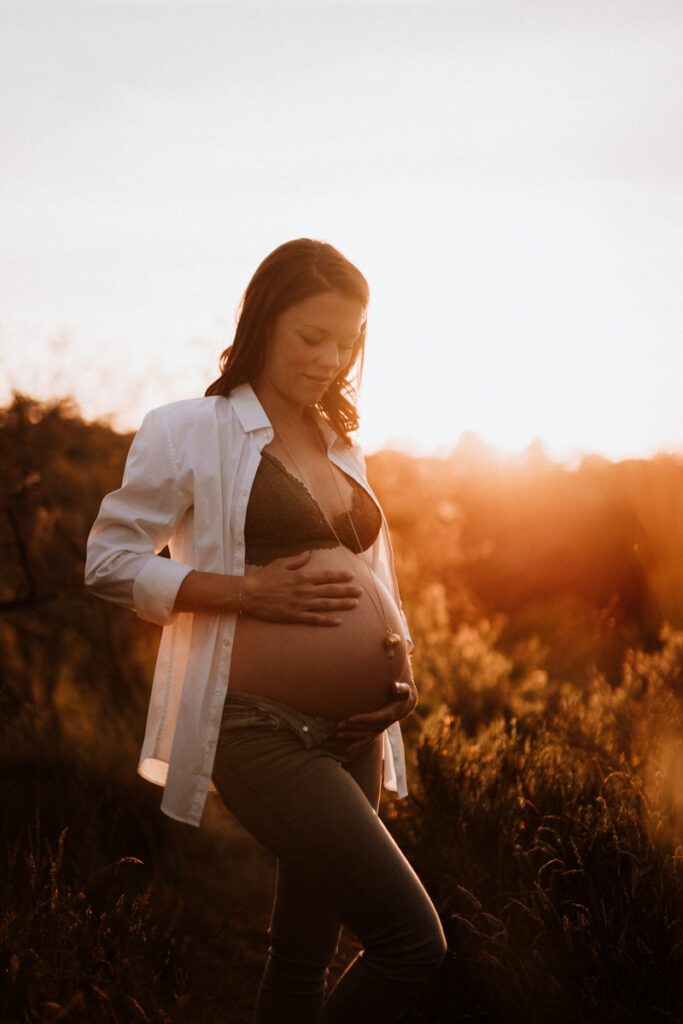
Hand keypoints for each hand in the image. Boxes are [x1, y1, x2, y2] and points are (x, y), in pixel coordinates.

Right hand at [242, 549, 362, 625]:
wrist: (249, 594)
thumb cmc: (263, 577)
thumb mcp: (280, 563)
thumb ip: (296, 559)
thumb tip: (309, 552)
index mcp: (302, 577)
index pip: (326, 576)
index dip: (340, 576)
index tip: (351, 576)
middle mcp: (304, 591)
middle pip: (330, 591)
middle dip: (347, 591)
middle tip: (360, 592)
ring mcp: (301, 604)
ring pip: (326, 605)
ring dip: (342, 605)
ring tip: (355, 604)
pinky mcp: (295, 616)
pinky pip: (315, 619)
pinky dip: (327, 620)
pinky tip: (338, 622)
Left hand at [335, 679, 417, 754]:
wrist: (404, 703)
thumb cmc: (401, 693)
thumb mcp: (404, 690)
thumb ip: (400, 689)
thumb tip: (394, 686)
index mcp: (391, 714)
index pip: (376, 718)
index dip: (364, 719)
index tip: (350, 718)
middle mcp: (385, 724)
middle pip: (367, 727)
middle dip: (352, 727)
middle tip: (338, 725)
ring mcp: (380, 729)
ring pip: (365, 734)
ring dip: (351, 735)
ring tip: (337, 735)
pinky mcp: (376, 731)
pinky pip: (367, 739)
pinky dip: (357, 743)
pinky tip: (347, 748)